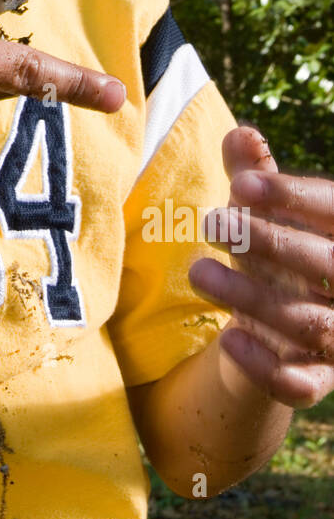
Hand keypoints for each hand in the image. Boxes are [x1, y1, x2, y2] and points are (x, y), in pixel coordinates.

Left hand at [189, 124, 333, 408]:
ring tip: (198, 271)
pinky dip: (268, 368)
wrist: (278, 324)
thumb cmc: (274, 251)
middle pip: (324, 263)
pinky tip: (227, 340)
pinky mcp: (321, 378)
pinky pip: (303, 384)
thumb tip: (239, 135)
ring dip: (252, 298)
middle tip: (212, 222)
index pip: (332, 209)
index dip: (292, 195)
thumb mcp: (262, 213)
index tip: (242, 184)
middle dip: (268, 241)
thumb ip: (253, 176)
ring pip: (309, 322)